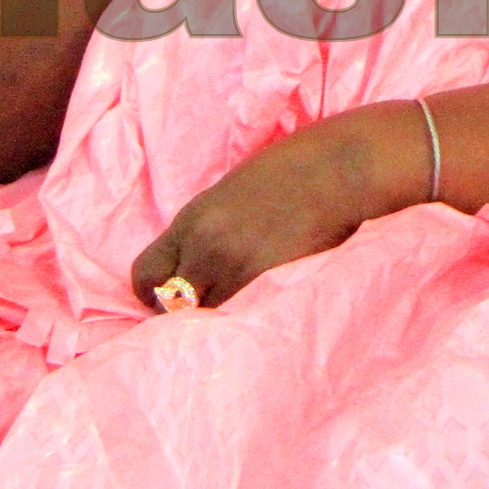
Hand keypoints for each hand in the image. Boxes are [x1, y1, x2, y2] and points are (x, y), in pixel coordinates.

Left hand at [129, 100, 426, 309]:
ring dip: (227, 317)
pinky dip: (255, 319)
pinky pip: (248, 320)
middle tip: (219, 304)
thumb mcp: (232, 194)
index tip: (173, 298)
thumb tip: (193, 268)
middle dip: (190, 311)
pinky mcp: (274, 287)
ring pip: (214, 318)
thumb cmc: (296, 169)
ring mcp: (241, 270)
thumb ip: (208, 231)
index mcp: (194, 219)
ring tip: (252, 304)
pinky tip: (275, 305)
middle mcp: (207, 247)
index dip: (154, 294)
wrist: (345, 168)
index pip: (143, 275)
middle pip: (174, 306)